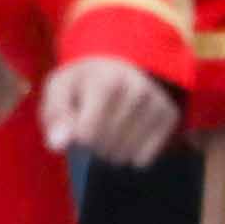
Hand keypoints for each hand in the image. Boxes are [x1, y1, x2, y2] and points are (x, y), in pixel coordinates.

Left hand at [41, 57, 184, 167]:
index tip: (77, 123)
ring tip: (108, 129)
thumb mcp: (59, 89)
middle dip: (93, 145)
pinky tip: (126, 135)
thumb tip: (57, 145)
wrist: (117, 64)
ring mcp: (156, 103)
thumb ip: (55, 116)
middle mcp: (137, 90)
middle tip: (93, 125)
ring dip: (111, 152)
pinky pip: (144, 159)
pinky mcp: (169, 116)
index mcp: (106, 81)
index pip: (88, 135)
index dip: (77, 137)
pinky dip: (131, 155)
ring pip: (125, 155)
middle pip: (106, 146)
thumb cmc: (82, 82)